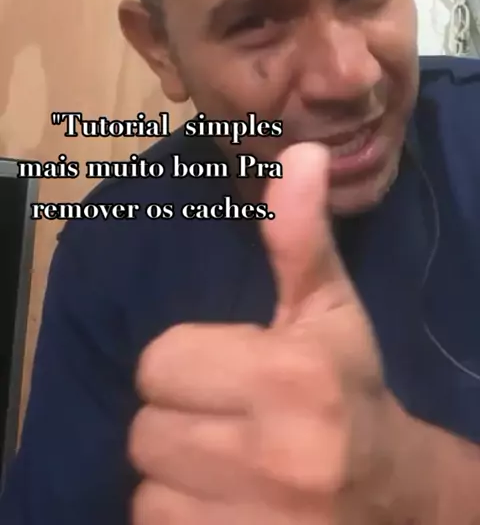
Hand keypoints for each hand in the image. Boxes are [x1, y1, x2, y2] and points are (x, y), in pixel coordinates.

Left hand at [129, 143, 405, 523]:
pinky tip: (225, 506)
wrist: (394, 500)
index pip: (159, 363)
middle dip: (178, 421)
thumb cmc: (349, 390)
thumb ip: (300, 238)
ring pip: (147, 491)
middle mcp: (272, 458)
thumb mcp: (328, 311)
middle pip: (145, 431)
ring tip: (225, 467)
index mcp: (287, 377)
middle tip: (224, 421)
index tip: (224, 372)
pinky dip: (181, 521)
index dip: (185, 366)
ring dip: (176, 477)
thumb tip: (300, 154)